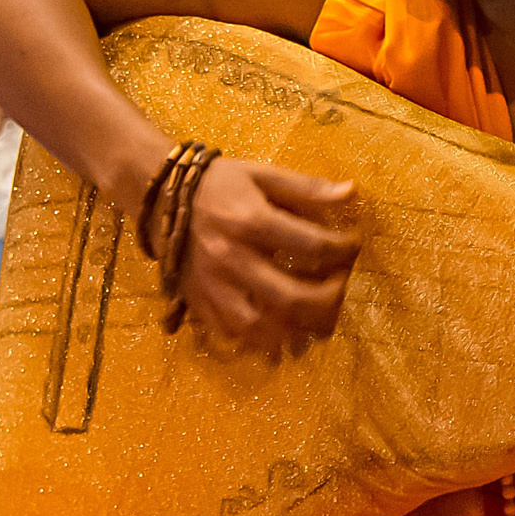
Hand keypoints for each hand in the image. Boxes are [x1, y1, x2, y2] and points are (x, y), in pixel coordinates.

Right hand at [167, 157, 357, 353]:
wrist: (160, 196)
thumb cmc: (219, 184)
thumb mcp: (263, 175)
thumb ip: (307, 188)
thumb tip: (351, 194)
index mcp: (250, 222)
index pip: (313, 247)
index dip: (344, 250)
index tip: (353, 246)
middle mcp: (231, 260)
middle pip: (290, 299)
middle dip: (329, 301)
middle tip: (341, 288)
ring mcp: (212, 287)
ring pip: (262, 329)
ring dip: (299, 329)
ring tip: (318, 316)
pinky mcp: (199, 304)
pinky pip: (235, 336)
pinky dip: (265, 340)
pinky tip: (284, 329)